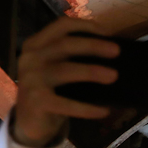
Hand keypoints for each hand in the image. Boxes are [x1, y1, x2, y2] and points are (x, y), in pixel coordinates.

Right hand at [11, 18, 119, 146]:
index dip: (85, 26)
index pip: (61, 26)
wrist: (30, 121)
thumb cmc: (51, 91)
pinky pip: (67, 104)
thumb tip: (111, 52)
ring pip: (65, 70)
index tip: (107, 32)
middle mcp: (31, 58)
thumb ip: (74, 58)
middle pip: (65, 44)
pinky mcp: (37, 101)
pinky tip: (104, 111)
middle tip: (117, 51)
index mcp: (37, 44)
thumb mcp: (57, 69)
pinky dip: (87, 108)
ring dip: (92, 72)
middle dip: (93, 46)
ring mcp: (31, 79)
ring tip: (114, 76)